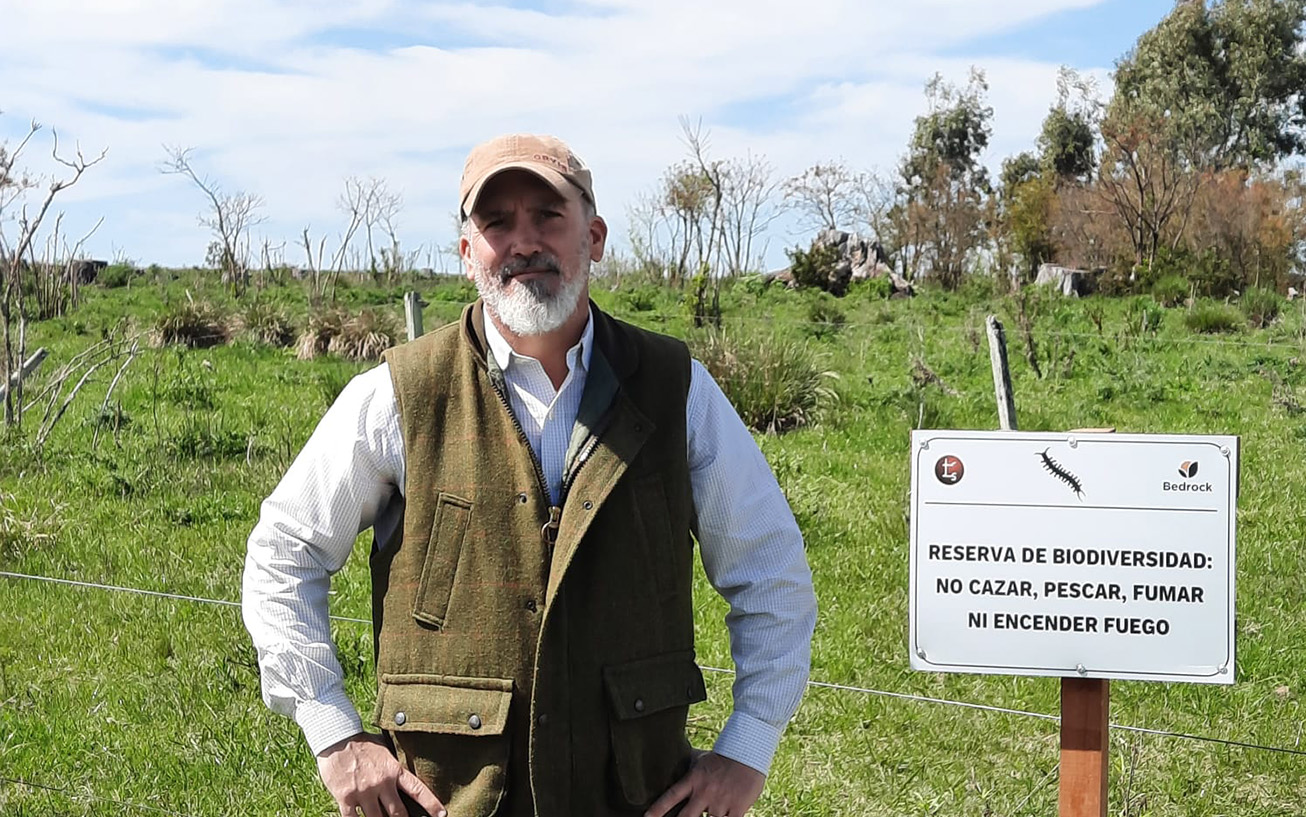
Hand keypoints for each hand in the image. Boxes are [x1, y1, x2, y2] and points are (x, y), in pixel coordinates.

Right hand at [316, 732, 446, 816]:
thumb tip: (408, 766)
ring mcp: (364, 792)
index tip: (442, 814)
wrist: (336, 738)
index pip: (417, 790)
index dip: (431, 804)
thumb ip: (395, 763)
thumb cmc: (362, 742)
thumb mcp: (385, 749)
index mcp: (394, 770)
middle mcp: (381, 783)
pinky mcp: (346, 798)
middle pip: (398, 813)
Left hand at [644, 750, 765, 816]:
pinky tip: (723, 816)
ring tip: (712, 809)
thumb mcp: (700, 758)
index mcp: (693, 780)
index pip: (671, 796)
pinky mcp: (737, 808)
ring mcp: (721, 801)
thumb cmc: (722, 757)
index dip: (658, 809)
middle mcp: (704, 792)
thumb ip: (686, 765)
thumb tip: (670, 759)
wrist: (748, 752)